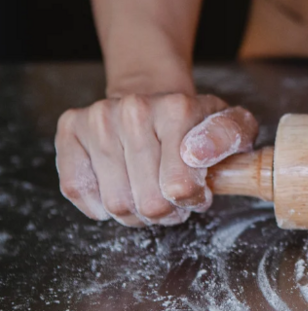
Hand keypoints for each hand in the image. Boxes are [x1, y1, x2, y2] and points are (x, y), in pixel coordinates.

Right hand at [55, 94, 257, 225]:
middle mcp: (134, 110)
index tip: (198, 192)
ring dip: (136, 213)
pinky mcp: (70, 129)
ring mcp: (98, 119)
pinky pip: (77, 189)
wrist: (153, 96)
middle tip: (173, 199)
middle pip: (148, 201)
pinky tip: (120, 190)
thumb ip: (229, 138)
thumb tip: (197, 154)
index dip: (192, 201)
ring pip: (115, 203)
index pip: (180, 186)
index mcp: (177, 109)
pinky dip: (100, 205)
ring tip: (149, 195)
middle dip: (166, 212)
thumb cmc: (195, 123)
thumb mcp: (233, 125)